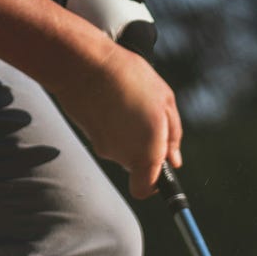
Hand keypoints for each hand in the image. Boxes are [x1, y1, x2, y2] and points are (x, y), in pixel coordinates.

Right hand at [51, 46, 182, 199]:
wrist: (82, 65)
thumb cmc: (128, 77)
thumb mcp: (164, 99)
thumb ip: (173, 134)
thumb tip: (174, 160)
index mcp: (147, 152)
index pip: (146, 189)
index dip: (156, 183)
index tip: (161, 165)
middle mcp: (124, 156)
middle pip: (136, 164)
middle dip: (144, 145)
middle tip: (146, 113)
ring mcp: (103, 147)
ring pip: (122, 148)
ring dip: (128, 130)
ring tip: (127, 100)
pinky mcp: (88, 136)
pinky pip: (107, 135)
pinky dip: (111, 123)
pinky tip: (112, 100)